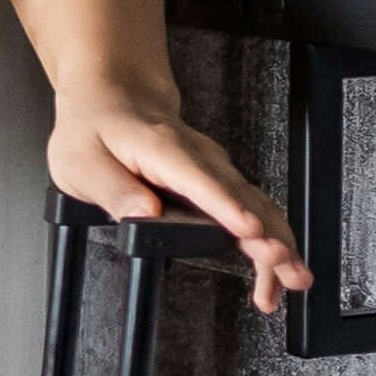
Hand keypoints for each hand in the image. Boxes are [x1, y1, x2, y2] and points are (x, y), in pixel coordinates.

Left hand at [48, 91, 311, 314]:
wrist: (116, 94)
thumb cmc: (96, 127)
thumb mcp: (81, 160)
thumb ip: (112, 189)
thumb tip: (141, 215)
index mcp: (165, 150)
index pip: (201, 180)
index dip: (227, 207)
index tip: (249, 231)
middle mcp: (200, 159)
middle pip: (242, 198)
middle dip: (269, 234)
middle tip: (285, 266)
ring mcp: (216, 171)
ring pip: (257, 208)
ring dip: (279, 244)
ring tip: (294, 281)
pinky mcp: (220, 185)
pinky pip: (253, 213)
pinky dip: (269, 242)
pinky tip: (275, 275)